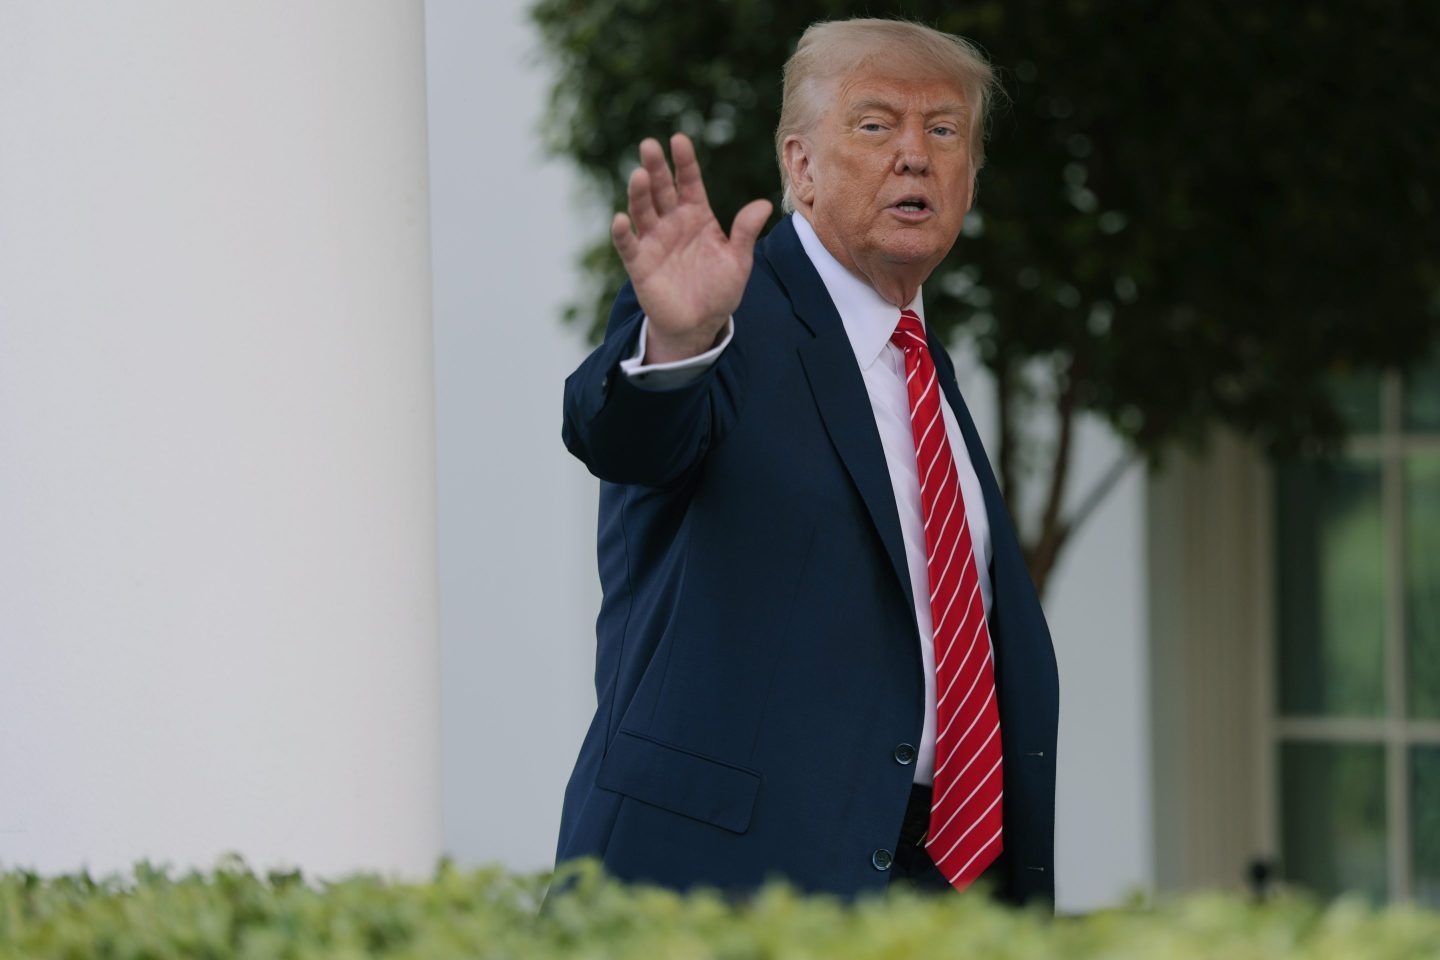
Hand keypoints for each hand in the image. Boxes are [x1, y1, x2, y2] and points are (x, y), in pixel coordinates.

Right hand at [611, 132, 772, 363]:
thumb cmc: (719, 290)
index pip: (688, 181)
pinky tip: (620, 219)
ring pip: (643, 210)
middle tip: (649, 146)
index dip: (684, 161)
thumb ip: (745, 233)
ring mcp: (653, 240)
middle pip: (661, 188)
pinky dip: (622, 232)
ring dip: (639, 193)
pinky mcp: (639, 263)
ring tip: (639, 175)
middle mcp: (672, 222)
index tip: (678, 140)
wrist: (700, 324)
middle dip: (655, 167)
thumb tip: (764, 205)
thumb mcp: (738, 261)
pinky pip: (628, 244)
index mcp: (696, 215)